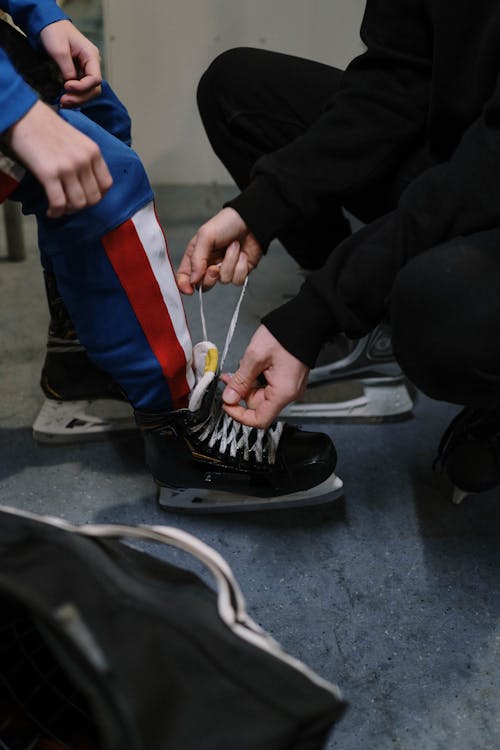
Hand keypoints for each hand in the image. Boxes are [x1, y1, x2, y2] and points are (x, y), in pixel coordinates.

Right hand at [3, 99, 112, 216]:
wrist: (23, 114)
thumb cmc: (46, 126)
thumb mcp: (76, 139)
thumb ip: (85, 159)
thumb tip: (85, 183)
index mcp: (93, 151)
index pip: (106, 184)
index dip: (97, 196)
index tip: (86, 198)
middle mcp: (84, 160)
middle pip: (94, 198)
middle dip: (82, 206)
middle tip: (69, 205)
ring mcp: (68, 167)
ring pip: (78, 204)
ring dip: (68, 211)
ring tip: (59, 208)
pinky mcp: (50, 173)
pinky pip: (59, 203)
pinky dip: (56, 212)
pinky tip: (51, 211)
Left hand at [39, 20, 101, 106]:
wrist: (47, 24)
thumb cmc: (54, 31)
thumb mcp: (59, 50)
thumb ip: (67, 69)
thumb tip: (70, 85)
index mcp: (91, 56)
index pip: (95, 79)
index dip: (82, 87)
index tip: (66, 86)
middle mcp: (91, 65)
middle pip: (94, 89)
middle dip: (80, 97)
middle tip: (64, 101)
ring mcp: (85, 70)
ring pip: (88, 92)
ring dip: (77, 100)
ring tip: (62, 102)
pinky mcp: (78, 74)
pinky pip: (80, 90)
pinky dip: (73, 97)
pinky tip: (64, 99)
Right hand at [176, 207, 262, 293]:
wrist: (251, 221)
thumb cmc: (226, 224)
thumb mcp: (205, 236)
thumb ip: (197, 259)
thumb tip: (193, 280)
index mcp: (195, 256)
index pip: (184, 276)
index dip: (184, 285)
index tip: (189, 290)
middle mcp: (208, 265)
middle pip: (204, 285)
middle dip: (210, 277)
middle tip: (215, 266)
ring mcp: (224, 270)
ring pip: (224, 281)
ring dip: (230, 263)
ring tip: (234, 247)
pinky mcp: (239, 273)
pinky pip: (238, 280)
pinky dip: (241, 267)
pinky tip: (242, 254)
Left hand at [221, 325, 309, 427]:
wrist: (305, 321)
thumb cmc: (285, 335)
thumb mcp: (255, 357)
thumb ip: (240, 380)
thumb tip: (229, 398)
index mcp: (283, 393)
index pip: (259, 420)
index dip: (240, 415)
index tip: (227, 404)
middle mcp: (288, 394)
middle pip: (258, 405)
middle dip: (241, 392)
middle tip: (230, 377)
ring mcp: (288, 387)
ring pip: (260, 394)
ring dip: (248, 383)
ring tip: (242, 365)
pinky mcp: (287, 379)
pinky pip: (267, 385)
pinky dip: (256, 378)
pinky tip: (251, 365)